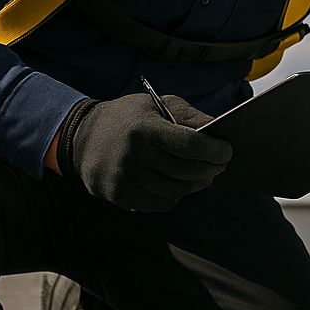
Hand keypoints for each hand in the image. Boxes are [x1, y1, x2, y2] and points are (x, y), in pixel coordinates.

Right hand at [59, 93, 231, 211]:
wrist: (81, 137)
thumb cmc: (128, 118)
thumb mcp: (155, 105)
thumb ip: (189, 117)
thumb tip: (220, 131)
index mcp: (145, 128)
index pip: (191, 145)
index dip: (215, 151)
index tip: (227, 151)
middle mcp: (133, 154)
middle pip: (186, 171)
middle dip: (210, 169)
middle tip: (221, 166)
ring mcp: (125, 178)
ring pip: (176, 191)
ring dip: (196, 185)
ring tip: (204, 177)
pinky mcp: (120, 195)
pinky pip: (159, 203)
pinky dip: (176, 197)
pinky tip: (181, 187)